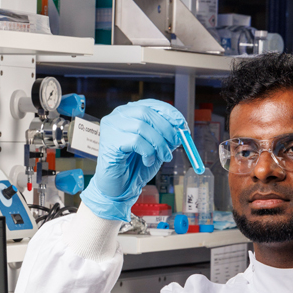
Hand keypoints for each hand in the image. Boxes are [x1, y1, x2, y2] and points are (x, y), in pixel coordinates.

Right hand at [81, 99, 187, 221]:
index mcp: (129, 113)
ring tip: (164, 157)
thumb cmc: (135, 166)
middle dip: (166, 128)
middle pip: (146, 113)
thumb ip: (166, 136)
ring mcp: (111, 128)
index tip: (182, 124)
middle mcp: (117, 116)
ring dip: (159, 144)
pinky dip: (148, 152)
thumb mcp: (156, 147)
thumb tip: (182, 129)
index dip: (168, 112)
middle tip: (176, 143)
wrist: (119, 187)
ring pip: (142, 127)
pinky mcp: (110, 142)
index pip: (150, 104)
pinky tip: (147, 161)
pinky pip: (136, 141)